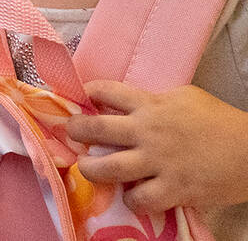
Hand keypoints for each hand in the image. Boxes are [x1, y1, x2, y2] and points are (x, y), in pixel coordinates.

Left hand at [67, 81, 247, 212]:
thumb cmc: (219, 120)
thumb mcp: (184, 97)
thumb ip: (155, 100)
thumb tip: (133, 104)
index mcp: (150, 103)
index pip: (107, 91)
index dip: (87, 92)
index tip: (79, 97)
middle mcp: (148, 131)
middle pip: (97, 129)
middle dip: (76, 130)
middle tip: (71, 133)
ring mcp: (159, 161)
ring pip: (109, 168)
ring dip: (91, 170)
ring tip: (87, 168)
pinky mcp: (174, 189)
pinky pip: (141, 200)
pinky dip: (132, 201)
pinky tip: (132, 197)